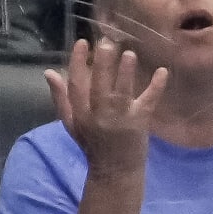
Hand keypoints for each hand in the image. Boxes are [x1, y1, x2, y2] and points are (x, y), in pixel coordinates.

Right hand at [45, 37, 166, 182]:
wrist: (115, 171)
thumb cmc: (92, 143)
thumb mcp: (72, 123)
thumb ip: (61, 98)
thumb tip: (50, 72)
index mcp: (81, 114)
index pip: (75, 85)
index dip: (77, 63)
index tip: (82, 42)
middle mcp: (98, 115)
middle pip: (98, 86)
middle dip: (102, 64)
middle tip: (107, 42)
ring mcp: (120, 119)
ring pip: (121, 93)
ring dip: (125, 73)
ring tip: (129, 54)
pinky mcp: (139, 123)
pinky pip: (147, 102)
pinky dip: (156, 87)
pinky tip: (162, 71)